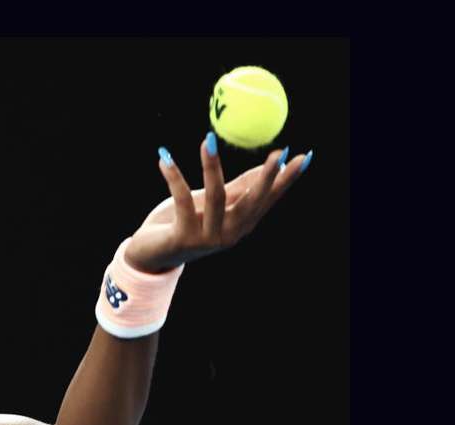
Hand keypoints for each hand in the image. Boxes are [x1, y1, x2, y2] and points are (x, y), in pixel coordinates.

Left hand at [122, 133, 309, 273]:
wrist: (150, 256)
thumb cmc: (181, 224)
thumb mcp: (211, 204)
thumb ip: (237, 189)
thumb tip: (267, 165)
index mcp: (240, 225)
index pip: (267, 199)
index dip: (285, 180)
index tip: (304, 157)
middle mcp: (229, 234)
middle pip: (251, 202)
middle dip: (265, 177)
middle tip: (278, 152)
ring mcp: (207, 239)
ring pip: (215, 197)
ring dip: (211, 166)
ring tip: (207, 140)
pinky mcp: (183, 239)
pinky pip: (181, 200)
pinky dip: (173, 177)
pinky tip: (164, 158)